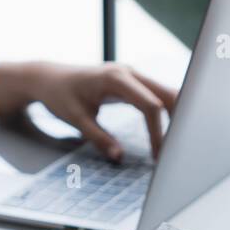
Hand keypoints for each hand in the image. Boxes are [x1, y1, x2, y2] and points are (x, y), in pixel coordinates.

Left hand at [0, 61, 176, 159]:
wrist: (48, 78)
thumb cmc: (59, 96)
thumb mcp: (75, 119)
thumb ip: (99, 138)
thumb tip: (119, 157)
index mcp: (116, 79)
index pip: (150, 105)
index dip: (158, 132)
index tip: (159, 156)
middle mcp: (129, 72)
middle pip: (167, 94)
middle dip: (178, 121)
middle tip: (180, 149)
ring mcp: (132, 75)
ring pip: (165, 93)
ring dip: (175, 116)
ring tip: (177, 144)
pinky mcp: (132, 82)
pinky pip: (156, 95)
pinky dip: (165, 113)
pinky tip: (169, 131)